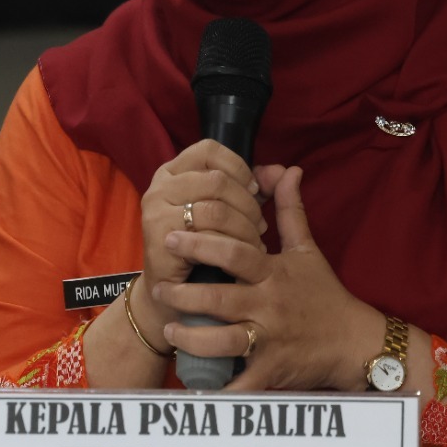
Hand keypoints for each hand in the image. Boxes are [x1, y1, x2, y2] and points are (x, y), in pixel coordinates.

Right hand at [138, 140, 268, 334]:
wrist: (173, 296)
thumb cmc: (205, 249)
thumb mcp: (230, 212)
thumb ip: (257, 188)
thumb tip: (290, 171)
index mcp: (174, 171)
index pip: (209, 150)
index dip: (239, 168)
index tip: (255, 191)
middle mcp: (160, 186)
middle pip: (217, 180)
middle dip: (247, 205)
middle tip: (260, 226)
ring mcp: (156, 211)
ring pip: (215, 208)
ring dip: (243, 229)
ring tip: (254, 245)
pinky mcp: (160, 239)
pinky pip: (206, 236)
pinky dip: (231, 247)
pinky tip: (240, 260)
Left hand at [156, 165, 384, 392]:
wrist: (353, 342)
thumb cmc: (325, 294)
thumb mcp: (308, 250)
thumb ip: (289, 210)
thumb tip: (288, 169)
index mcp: (273, 273)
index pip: (235, 253)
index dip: (203, 242)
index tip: (173, 235)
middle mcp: (269, 305)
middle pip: (220, 297)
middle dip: (185, 293)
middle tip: (158, 285)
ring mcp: (269, 340)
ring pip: (223, 340)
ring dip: (192, 336)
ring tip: (170, 328)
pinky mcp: (271, 371)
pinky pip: (240, 383)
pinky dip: (218, 387)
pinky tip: (194, 383)